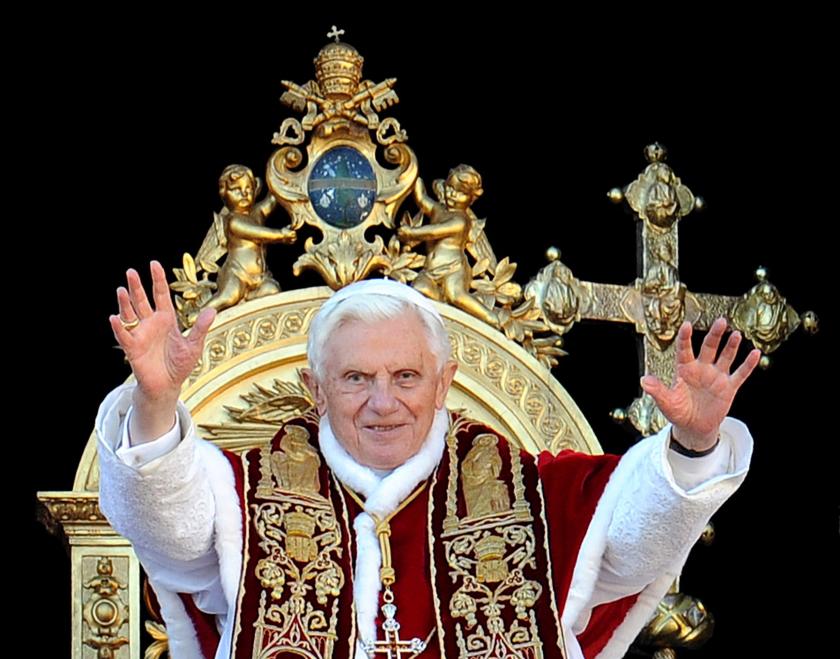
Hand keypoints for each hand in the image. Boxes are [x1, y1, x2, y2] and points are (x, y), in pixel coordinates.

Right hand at [109, 261, 215, 442]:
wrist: (168, 385)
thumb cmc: (179, 365)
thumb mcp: (194, 344)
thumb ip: (201, 327)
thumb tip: (212, 310)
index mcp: (166, 320)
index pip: (160, 295)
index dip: (157, 280)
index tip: (153, 263)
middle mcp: (151, 324)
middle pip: (142, 300)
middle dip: (137, 286)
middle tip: (131, 271)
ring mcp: (141, 334)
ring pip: (130, 314)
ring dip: (125, 302)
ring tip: (122, 289)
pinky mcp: (133, 348)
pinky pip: (124, 335)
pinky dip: (119, 327)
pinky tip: (114, 317)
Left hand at [640, 317, 760, 450]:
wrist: (694, 428)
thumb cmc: (678, 412)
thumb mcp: (666, 402)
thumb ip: (657, 390)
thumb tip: (644, 381)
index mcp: (684, 370)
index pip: (684, 350)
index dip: (685, 338)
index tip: (686, 325)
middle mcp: (701, 369)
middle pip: (709, 347)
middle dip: (715, 335)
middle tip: (721, 321)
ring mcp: (716, 377)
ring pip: (725, 357)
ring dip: (731, 346)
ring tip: (736, 334)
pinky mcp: (728, 387)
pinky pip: (740, 374)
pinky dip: (748, 364)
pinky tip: (755, 353)